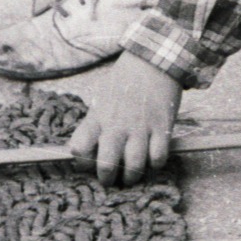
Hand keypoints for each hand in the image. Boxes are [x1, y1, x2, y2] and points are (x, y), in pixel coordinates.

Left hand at [69, 53, 180, 186]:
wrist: (152, 61)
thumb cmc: (124, 80)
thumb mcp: (100, 98)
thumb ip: (94, 122)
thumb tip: (86, 148)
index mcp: (98, 117)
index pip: (79, 148)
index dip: (81, 162)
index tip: (87, 163)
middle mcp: (116, 125)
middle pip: (106, 165)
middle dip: (107, 179)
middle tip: (110, 179)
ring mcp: (140, 127)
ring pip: (134, 167)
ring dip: (132, 177)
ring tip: (131, 176)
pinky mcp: (161, 127)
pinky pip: (158, 157)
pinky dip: (155, 163)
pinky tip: (152, 159)